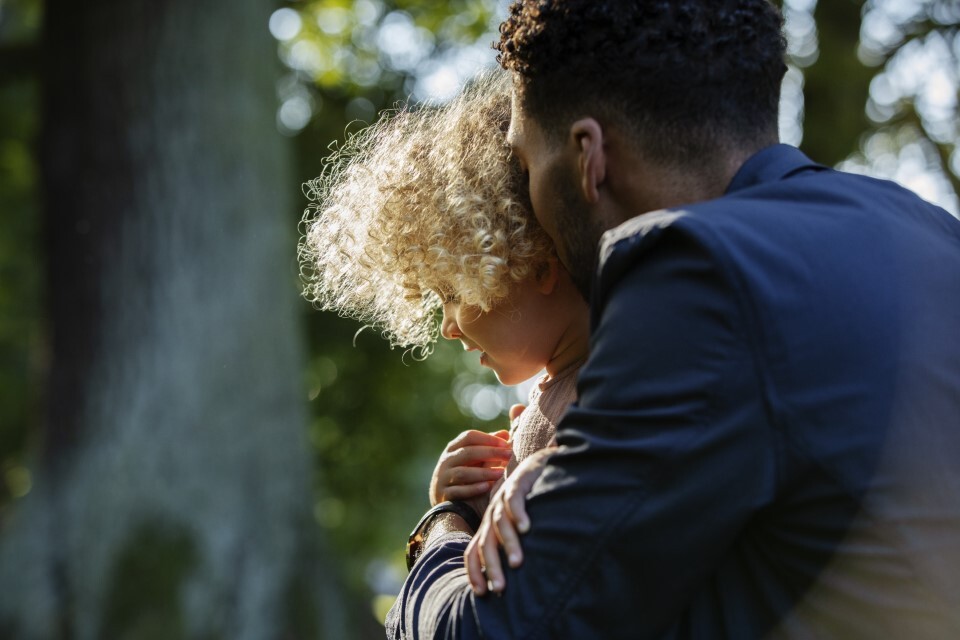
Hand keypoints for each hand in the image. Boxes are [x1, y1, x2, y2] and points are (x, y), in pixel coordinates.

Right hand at [429, 429, 511, 505]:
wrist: (445, 501)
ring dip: (484, 472)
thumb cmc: (465, 473)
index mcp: (453, 448)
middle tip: (509, 455)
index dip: (488, 438)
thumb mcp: (474, 459)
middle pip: (468, 453)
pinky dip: (473, 489)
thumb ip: (487, 446)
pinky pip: (458, 491)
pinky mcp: (444, 495)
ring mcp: (443, 478)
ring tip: (501, 473)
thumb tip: (505, 434)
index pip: (469, 436)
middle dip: (490, 453)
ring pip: (462, 473)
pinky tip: (487, 487)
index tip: (506, 443)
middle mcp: (446, 461)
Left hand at [464, 446, 554, 594]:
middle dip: (491, 567)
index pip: (474, 551)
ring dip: (507, 544)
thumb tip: (512, 576)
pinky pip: (514, 500)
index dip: (475, 572)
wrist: (541, 464)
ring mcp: (503, 498)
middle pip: (485, 543)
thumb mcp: (518, 526)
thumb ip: (514, 546)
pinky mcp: (517, 484)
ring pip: (499, 524)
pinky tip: (526, 528)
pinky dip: (518, 514)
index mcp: (489, 526)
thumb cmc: (531, 501)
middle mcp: (492, 514)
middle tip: (500, 588)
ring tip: (516, 563)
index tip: (482, 594)